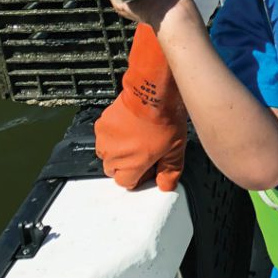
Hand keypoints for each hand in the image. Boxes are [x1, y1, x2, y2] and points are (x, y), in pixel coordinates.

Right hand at [94, 22, 186, 190]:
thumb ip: (170, 171)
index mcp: (130, 166)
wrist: (152, 91)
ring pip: (107, 153)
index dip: (141, 175)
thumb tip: (166, 186)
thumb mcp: (176, 148)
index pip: (127, 183)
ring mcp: (104, 139)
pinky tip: (130, 124)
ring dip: (119, 150)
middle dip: (128, 163)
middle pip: (115, 170)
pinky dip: (114, 134)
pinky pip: (104, 136)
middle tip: (146, 148)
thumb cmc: (165, 118)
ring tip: (138, 135)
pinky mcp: (101, 124)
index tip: (151, 164)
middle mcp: (113, 155)